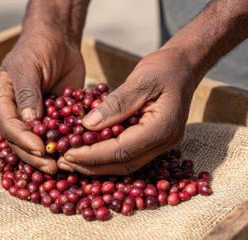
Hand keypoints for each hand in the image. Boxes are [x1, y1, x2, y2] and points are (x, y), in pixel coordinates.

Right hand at [0, 30, 84, 173]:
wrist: (59, 40)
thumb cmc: (38, 47)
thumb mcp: (28, 66)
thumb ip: (27, 93)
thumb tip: (29, 123)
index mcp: (2, 99)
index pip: (8, 125)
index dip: (22, 140)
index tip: (39, 149)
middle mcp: (15, 112)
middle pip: (20, 141)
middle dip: (34, 156)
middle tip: (51, 167)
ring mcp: (34, 117)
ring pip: (36, 143)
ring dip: (46, 157)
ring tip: (60, 168)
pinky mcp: (52, 119)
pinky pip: (55, 136)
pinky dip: (62, 147)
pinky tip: (72, 156)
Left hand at [57, 48, 201, 174]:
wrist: (184, 66)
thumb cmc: (164, 68)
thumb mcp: (140, 80)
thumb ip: (116, 104)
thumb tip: (88, 125)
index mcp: (162, 128)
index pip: (122, 150)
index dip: (92, 155)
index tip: (67, 153)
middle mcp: (164, 143)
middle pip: (123, 164)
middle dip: (91, 166)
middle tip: (63, 162)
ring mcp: (161, 145)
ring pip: (126, 165)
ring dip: (97, 166)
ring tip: (70, 162)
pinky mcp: (154, 142)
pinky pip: (128, 157)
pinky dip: (107, 158)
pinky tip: (88, 154)